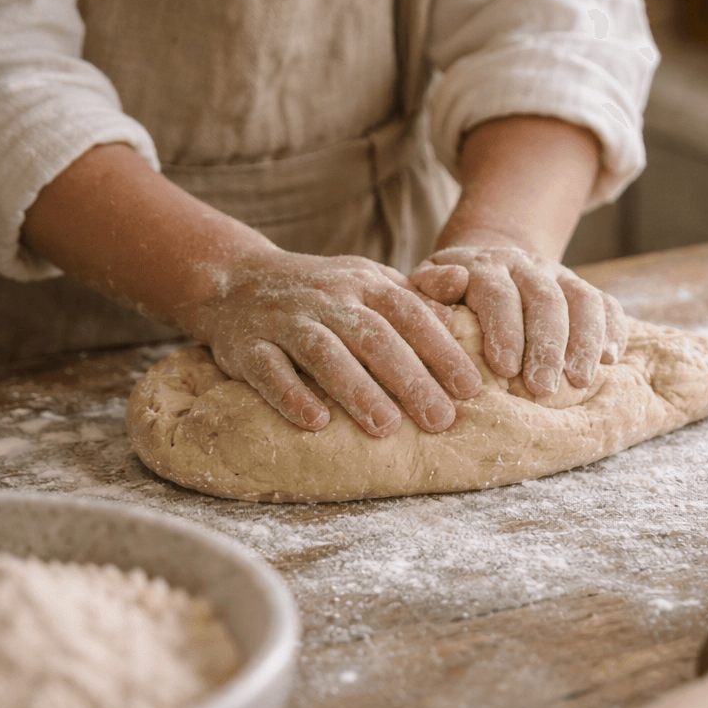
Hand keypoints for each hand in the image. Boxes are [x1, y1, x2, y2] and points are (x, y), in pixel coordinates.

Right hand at [192, 247, 482, 436]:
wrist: (237, 281)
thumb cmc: (323, 295)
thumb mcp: (370, 282)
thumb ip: (417, 293)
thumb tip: (464, 285)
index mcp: (365, 284)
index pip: (409, 314)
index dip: (441, 350)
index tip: (470, 389)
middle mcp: (327, 299)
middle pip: (372, 337)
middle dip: (409, 379)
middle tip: (440, 420)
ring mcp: (285, 321)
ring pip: (323, 352)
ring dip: (356, 390)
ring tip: (386, 427)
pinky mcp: (247, 347)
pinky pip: (268, 369)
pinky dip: (290, 395)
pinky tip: (315, 422)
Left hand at [410, 236, 629, 396]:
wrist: (485, 262)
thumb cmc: (447, 293)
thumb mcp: (425, 286)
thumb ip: (430, 288)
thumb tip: (453, 282)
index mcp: (485, 266)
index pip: (498, 293)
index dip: (504, 330)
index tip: (505, 369)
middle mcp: (526, 265)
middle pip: (545, 300)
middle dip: (546, 346)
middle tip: (543, 388)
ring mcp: (558, 275)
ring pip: (581, 300)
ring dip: (583, 342)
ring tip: (579, 381)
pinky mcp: (579, 289)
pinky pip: (605, 303)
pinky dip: (613, 329)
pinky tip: (610, 359)